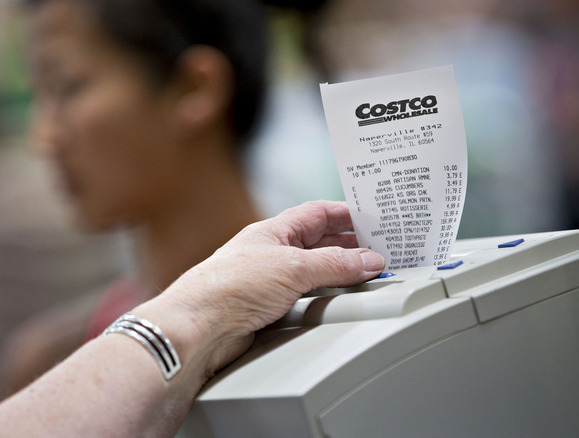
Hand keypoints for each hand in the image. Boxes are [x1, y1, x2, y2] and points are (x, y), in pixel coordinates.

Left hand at [136, 200, 384, 377]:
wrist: (197, 326)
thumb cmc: (228, 287)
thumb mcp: (292, 268)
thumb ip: (333, 264)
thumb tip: (368, 260)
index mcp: (273, 232)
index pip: (317, 214)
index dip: (347, 214)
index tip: (374, 219)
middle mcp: (271, 253)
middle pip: (318, 242)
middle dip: (350, 246)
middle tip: (380, 250)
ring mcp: (269, 281)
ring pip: (313, 271)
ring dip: (339, 272)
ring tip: (368, 275)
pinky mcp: (268, 309)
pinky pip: (305, 298)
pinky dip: (326, 298)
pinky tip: (339, 302)